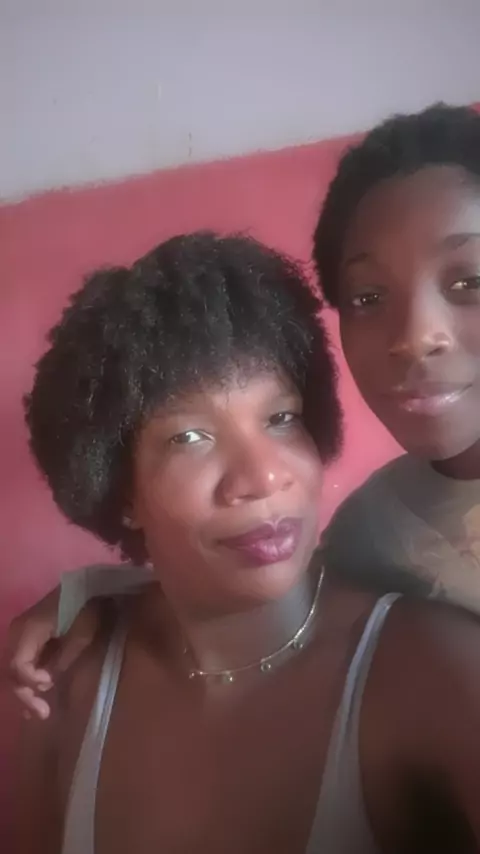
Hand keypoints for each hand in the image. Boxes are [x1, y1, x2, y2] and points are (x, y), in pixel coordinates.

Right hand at [4, 589, 99, 719]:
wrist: (89, 586)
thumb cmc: (87, 608)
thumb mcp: (80, 635)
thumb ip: (59, 660)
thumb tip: (44, 682)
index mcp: (28, 629)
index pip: (17, 665)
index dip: (30, 681)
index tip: (49, 685)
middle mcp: (17, 632)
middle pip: (11, 670)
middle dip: (24, 694)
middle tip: (42, 714)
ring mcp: (20, 635)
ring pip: (14, 670)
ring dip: (25, 691)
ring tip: (38, 712)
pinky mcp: (28, 638)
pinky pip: (22, 662)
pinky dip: (28, 680)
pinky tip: (36, 696)